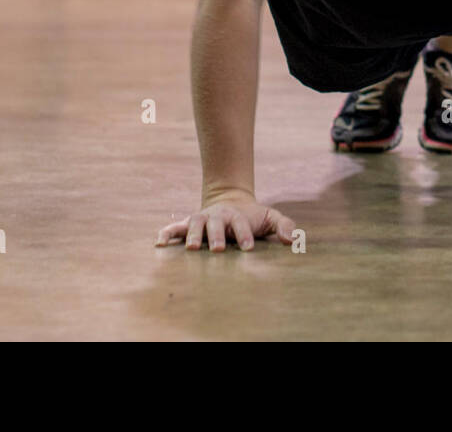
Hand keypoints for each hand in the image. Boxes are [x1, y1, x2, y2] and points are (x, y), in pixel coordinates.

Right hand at [155, 191, 297, 251]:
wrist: (231, 202)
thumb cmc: (253, 216)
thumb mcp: (271, 217)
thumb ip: (284, 226)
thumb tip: (292, 240)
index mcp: (237, 216)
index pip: (242, 224)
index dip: (245, 235)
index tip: (249, 247)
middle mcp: (217, 217)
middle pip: (216, 224)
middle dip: (217, 236)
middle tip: (219, 249)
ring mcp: (202, 220)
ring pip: (195, 225)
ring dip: (193, 235)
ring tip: (193, 249)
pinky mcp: (188, 225)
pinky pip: (175, 228)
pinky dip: (167, 233)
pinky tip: (159, 243)